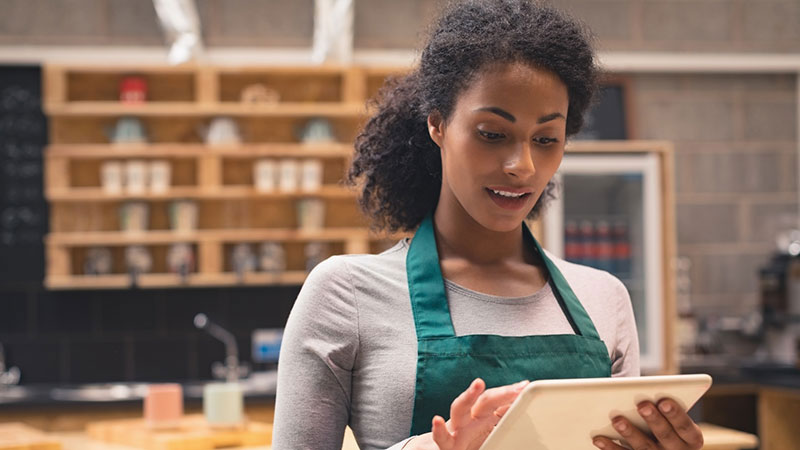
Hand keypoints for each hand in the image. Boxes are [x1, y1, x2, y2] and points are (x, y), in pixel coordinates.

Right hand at [405, 378, 528, 449]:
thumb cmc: (468, 442)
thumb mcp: (489, 430)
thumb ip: (502, 420)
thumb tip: (524, 411)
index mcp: (483, 416)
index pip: (499, 400)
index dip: (511, 393)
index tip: (525, 386)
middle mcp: (470, 419)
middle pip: (485, 401)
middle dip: (501, 392)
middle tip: (519, 388)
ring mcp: (457, 429)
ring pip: (460, 408)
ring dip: (468, 396)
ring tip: (478, 383)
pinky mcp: (446, 445)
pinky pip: (441, 437)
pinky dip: (439, 430)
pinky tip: (437, 421)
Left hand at [592, 398, 703, 449]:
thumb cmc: (667, 423)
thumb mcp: (673, 419)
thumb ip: (665, 408)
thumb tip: (642, 393)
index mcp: (692, 438)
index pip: (685, 427)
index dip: (675, 414)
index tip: (664, 401)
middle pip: (665, 436)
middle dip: (654, 420)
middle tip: (642, 405)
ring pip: (644, 448)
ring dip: (630, 433)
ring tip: (617, 420)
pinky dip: (611, 447)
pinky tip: (598, 438)